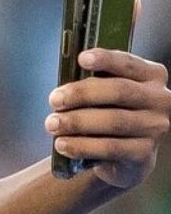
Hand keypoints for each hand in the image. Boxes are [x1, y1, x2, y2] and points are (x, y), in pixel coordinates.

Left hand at [45, 49, 170, 187]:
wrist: (127, 151)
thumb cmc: (110, 109)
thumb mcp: (107, 91)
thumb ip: (93, 82)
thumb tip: (63, 86)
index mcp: (151, 76)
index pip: (128, 63)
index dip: (105, 59)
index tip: (81, 58)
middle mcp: (159, 100)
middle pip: (119, 91)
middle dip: (82, 94)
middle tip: (54, 100)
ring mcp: (155, 128)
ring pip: (114, 122)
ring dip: (77, 122)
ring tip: (52, 124)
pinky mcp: (144, 154)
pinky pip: (111, 149)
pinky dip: (83, 146)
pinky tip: (63, 145)